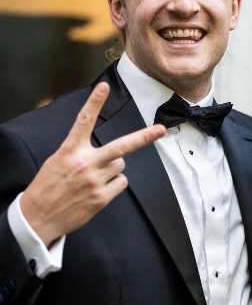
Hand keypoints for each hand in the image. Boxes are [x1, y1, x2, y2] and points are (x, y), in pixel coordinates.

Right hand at [20, 83, 165, 246]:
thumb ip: (80, 151)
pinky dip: (113, 186)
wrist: (38, 217)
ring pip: (120, 166)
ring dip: (112, 170)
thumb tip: (106, 153)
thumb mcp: (57, 161)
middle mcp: (85, 163)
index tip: (103, 86)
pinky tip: (97, 191)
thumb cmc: (49, 186)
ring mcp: (95, 181)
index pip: (83, 121)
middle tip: (161, 129)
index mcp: (70, 150)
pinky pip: (120, 183)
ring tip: (92, 179)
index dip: (94, 103)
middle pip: (121, 146)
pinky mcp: (101, 197)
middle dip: (144, 137)